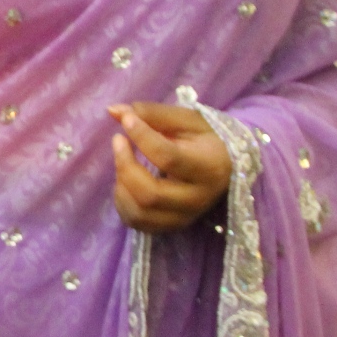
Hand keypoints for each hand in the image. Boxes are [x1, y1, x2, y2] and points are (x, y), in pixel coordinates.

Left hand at [107, 102, 231, 233]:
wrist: (223, 166)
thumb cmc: (203, 139)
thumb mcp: (186, 120)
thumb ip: (152, 114)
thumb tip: (113, 110)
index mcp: (209, 168)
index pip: (168, 158)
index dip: (141, 137)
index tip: (126, 120)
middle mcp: (198, 199)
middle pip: (151, 193)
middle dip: (125, 165)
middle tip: (118, 140)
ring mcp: (184, 217)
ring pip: (141, 211)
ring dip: (122, 183)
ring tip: (123, 161)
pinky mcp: (170, 226)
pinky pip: (136, 221)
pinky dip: (122, 202)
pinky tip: (125, 181)